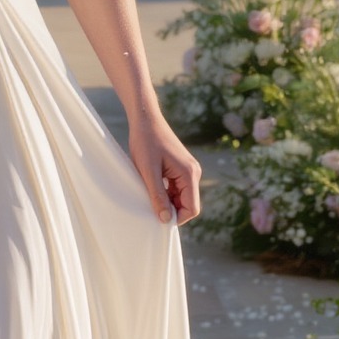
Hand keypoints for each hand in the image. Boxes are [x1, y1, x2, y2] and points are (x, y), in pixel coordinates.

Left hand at [127, 108, 200, 226]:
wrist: (145, 119)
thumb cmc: (146, 142)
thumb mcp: (148, 171)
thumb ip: (158, 195)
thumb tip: (166, 219)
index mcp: (189, 174)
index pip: (191, 208)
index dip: (176, 217)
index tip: (157, 218)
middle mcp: (193, 172)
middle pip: (187, 203)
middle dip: (170, 209)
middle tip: (149, 206)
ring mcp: (188, 169)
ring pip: (181, 196)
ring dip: (166, 200)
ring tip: (148, 194)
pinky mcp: (181, 167)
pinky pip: (177, 188)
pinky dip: (165, 192)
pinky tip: (151, 187)